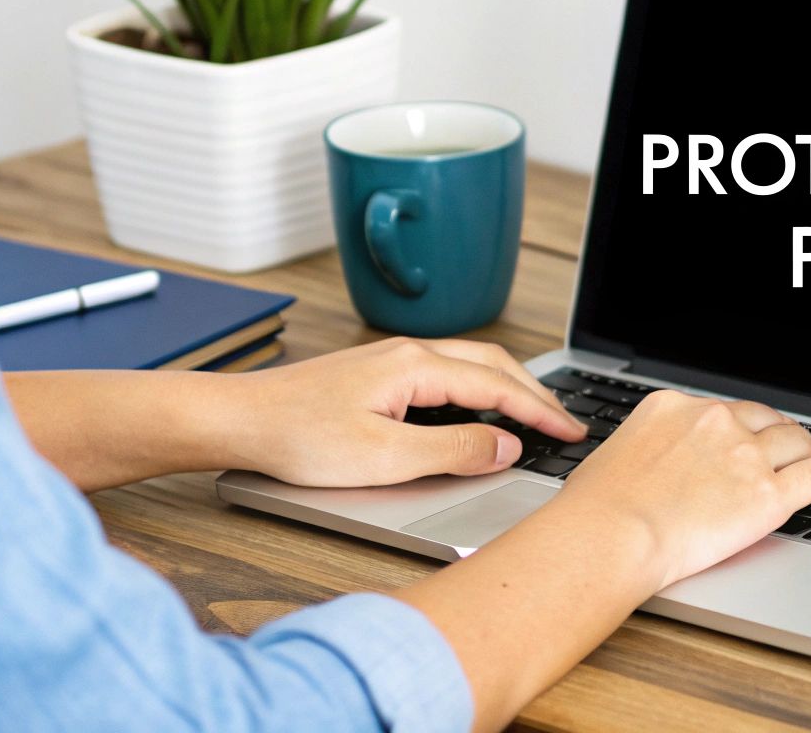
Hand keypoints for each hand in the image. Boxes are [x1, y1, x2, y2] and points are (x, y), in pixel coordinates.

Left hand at [213, 337, 587, 486]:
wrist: (239, 420)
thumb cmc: (298, 437)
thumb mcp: (385, 458)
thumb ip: (453, 452)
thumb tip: (504, 446)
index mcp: (416, 366)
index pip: (499, 386)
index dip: (540, 412)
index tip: (571, 432)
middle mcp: (408, 352)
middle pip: (492, 364)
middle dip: (535, 392)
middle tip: (566, 424)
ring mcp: (392, 360)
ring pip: (470, 365)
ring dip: (508, 388)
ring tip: (535, 416)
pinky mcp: (378, 374)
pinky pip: (447, 373)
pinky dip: (479, 389)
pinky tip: (479, 409)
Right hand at [557, 390, 810, 587]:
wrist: (610, 534)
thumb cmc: (596, 510)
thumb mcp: (614, 456)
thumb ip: (647, 450)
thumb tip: (653, 467)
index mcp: (672, 407)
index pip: (722, 410)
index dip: (741, 427)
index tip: (747, 439)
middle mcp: (712, 420)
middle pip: (763, 419)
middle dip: (777, 435)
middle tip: (786, 452)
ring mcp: (744, 454)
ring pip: (796, 441)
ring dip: (805, 453)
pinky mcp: (768, 492)